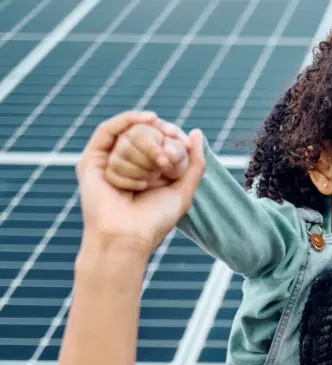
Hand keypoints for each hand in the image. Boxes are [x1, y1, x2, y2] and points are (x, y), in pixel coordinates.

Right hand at [77, 111, 204, 256]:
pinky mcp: (91, 160)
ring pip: (129, 136)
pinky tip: (148, 118)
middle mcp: (130, 162)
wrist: (127, 237)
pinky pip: (108, 130)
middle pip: (146, 133)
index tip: (182, 139)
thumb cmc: (155, 219)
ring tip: (146, 182)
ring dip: (143, 157)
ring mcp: (109, 160)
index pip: (162, 138)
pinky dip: (126, 121)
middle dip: (159, 143)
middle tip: (166, 162)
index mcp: (149, 169)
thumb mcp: (183, 190)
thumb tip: (197, 133)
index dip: (172, 134)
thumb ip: (194, 163)